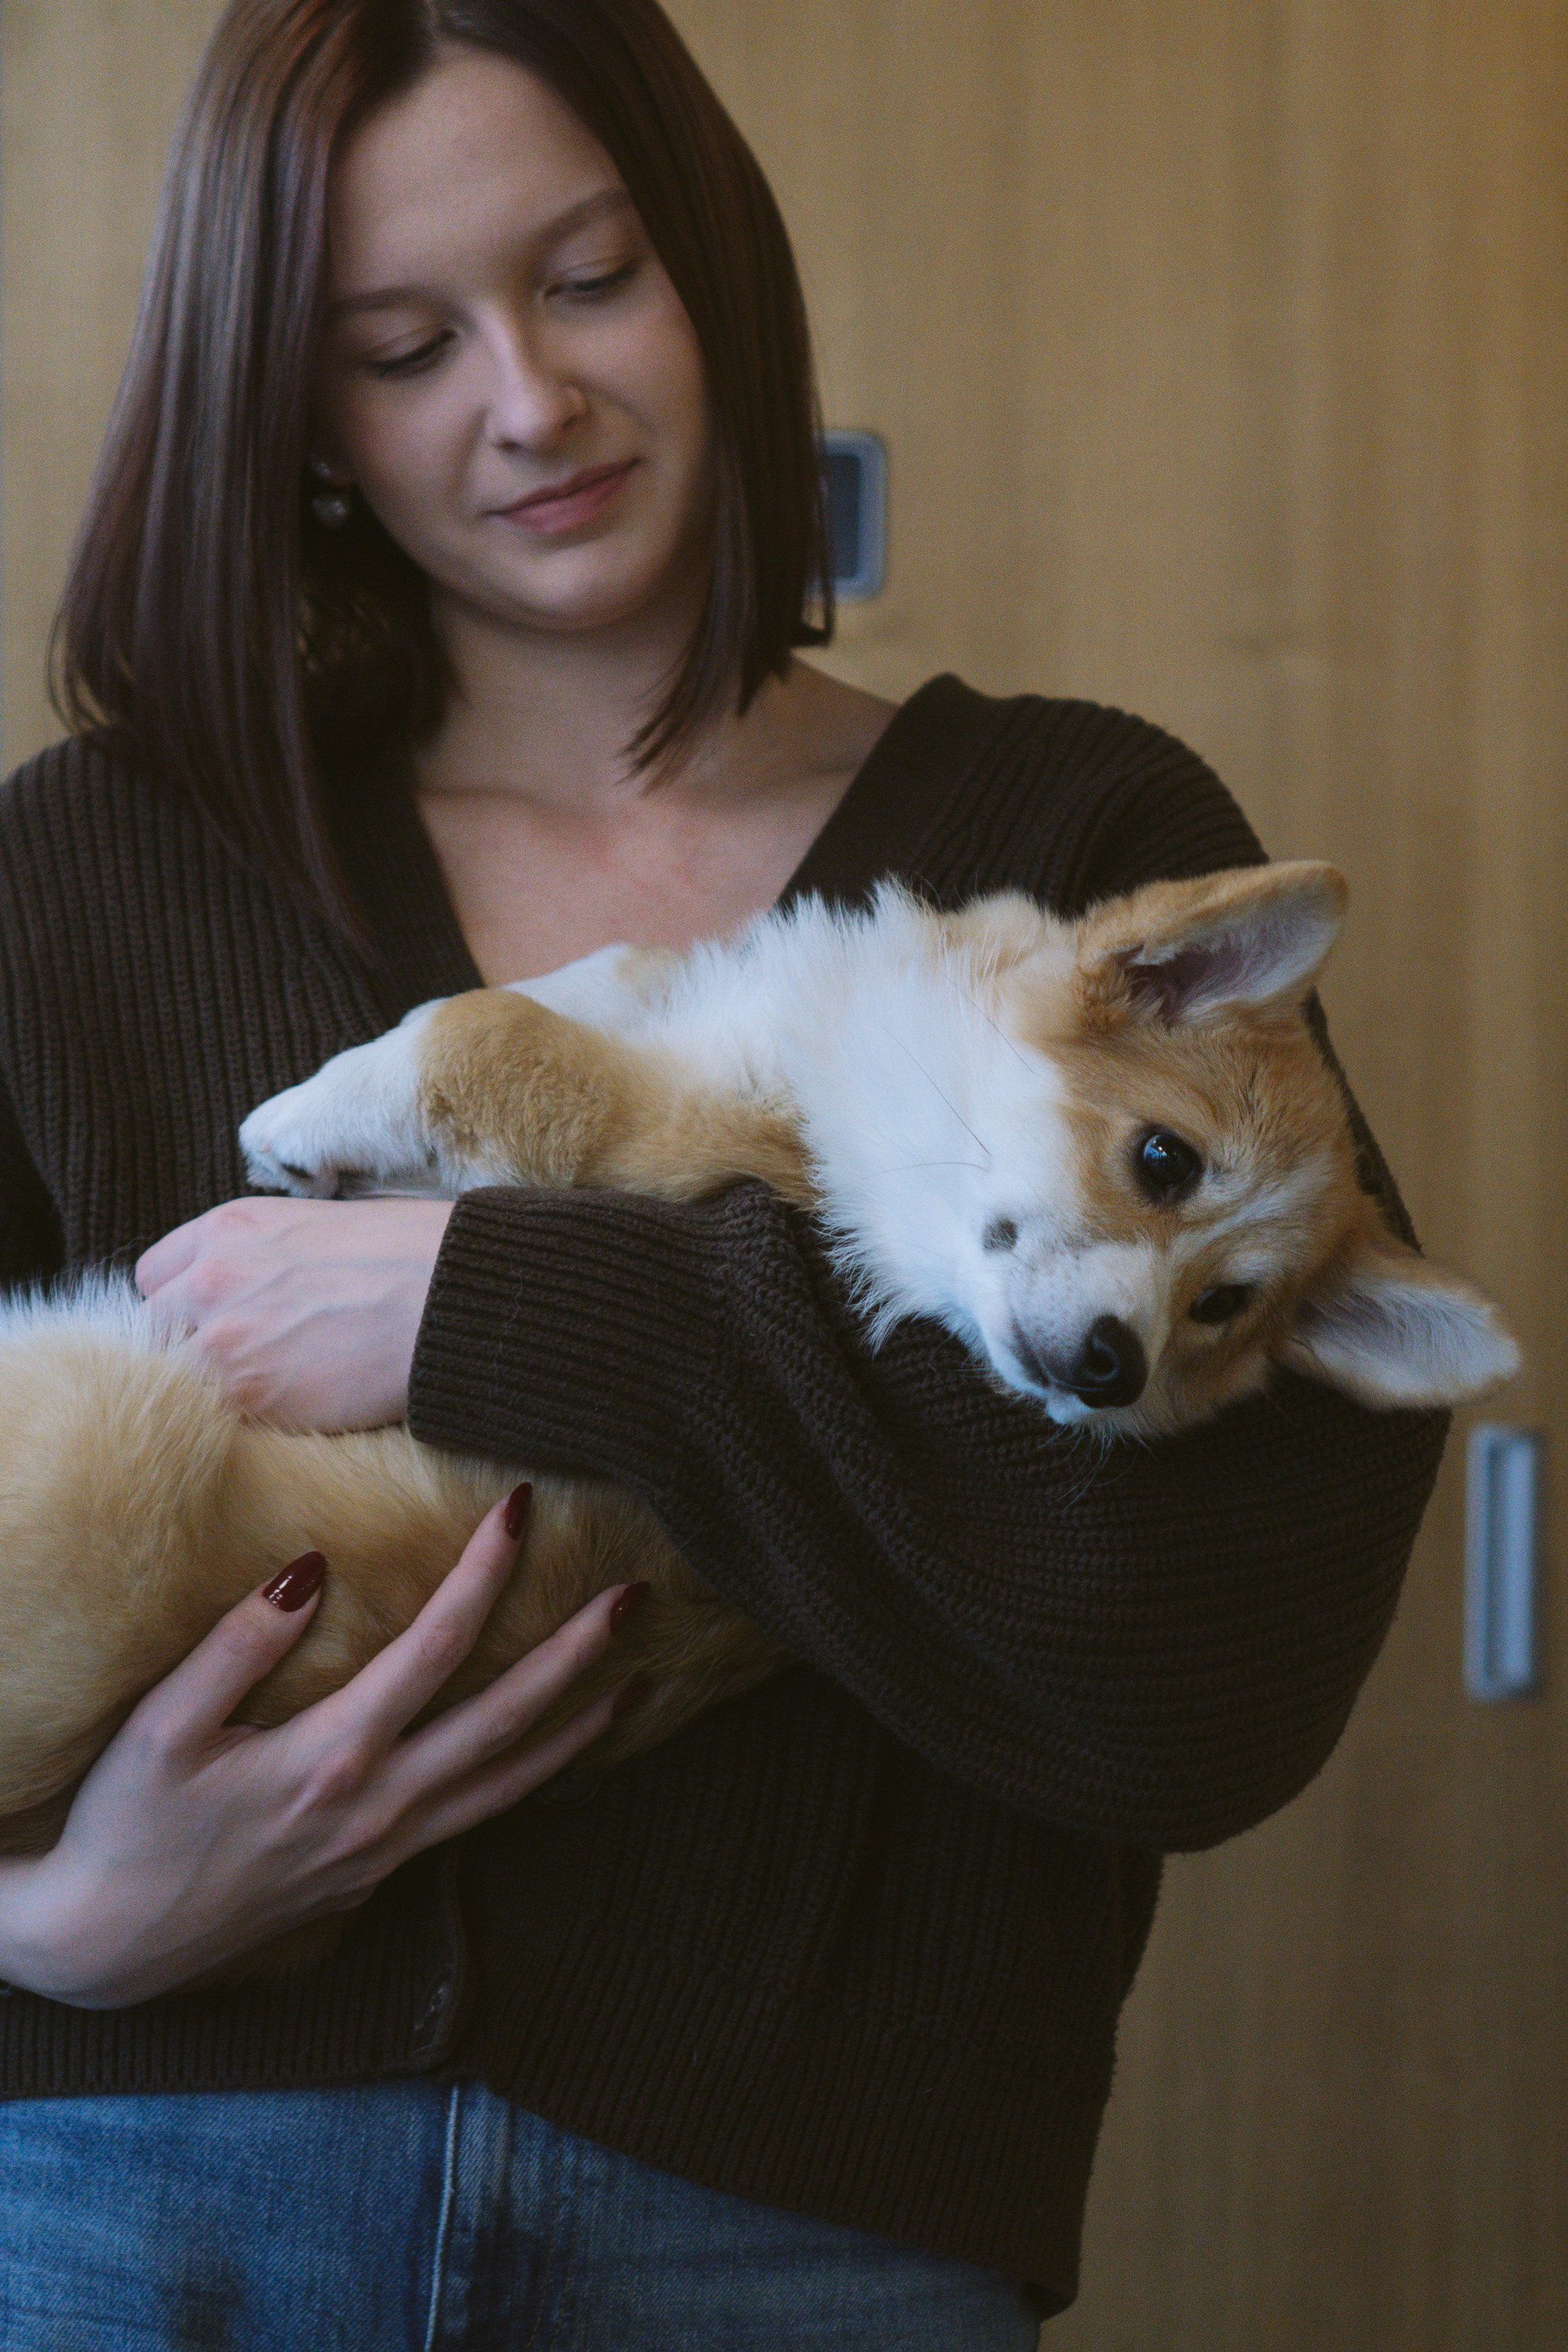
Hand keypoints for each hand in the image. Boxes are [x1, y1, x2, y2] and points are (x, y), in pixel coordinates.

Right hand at [0, 1493, 633, 2007]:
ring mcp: (389, 1846)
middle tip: (637, 1597)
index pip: (436, 1647)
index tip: (522, 1508)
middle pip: (506, 1719)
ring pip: (511, 1782)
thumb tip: (308, 1569)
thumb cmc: (127, 1826)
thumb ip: (236, 1648)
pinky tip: (561, 1751)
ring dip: (580, 1727)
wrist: (107, 1946)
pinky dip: (535, 1779)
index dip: (485, 1573)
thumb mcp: (160, 1730)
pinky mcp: (382, 1871)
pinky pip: (481, 1817)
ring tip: (640, 1679)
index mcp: (331, 1758)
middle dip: (578, 1654)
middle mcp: (379, 1806)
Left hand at [135, 1195, 453, 1428]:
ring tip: (267, 1392)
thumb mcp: (320, 1224)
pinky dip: (240, 1423)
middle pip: (152, 1329)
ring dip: (208, 1389)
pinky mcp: (248, 1396)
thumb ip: (267, 1254)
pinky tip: (286, 1412)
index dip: (183, 1301)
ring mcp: (221, 1340)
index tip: (215, 1319)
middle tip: (245, 1361)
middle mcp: (209, 1279)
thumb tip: (265, 1287)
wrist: (449, 1296)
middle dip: (189, 1346)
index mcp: (227, 1227)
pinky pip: (210, 1418)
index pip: (154, 1274)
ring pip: (172, 1379)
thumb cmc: (412, 1253)